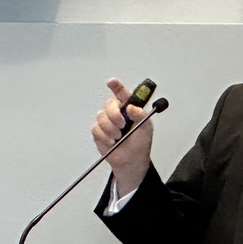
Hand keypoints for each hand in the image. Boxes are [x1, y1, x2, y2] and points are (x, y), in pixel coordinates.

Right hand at [90, 78, 151, 193]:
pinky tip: (112, 142)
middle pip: (109, 104)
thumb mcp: (146, 128)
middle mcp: (117, 112)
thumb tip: (131, 107)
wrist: (130, 161)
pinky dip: (104, 136)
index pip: (122, 93)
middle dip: (114, 114)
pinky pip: (96, 129)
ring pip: (101, 117)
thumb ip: (140, 115)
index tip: (111, 82)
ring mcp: (107, 121)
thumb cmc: (140, 144)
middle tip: (122, 125)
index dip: (116, 86)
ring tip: (119, 137)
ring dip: (111, 128)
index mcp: (130, 108)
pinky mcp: (99, 131)